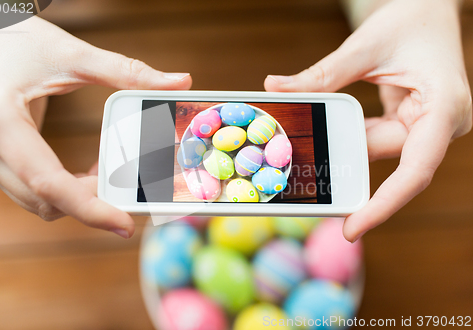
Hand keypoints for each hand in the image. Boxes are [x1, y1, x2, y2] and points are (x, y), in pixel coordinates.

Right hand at [0, 17, 191, 237]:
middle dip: (89, 200)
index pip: (48, 182)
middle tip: (127, 186)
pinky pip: (27, 188)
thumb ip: (126, 71)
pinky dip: (59, 188)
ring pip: (33, 199)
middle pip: (43, 201)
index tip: (125, 224)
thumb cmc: (10, 37)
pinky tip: (82, 169)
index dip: (90, 208)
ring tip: (106, 171)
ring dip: (74, 195)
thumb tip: (181, 81)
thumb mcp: (68, 53)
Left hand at [264, 0, 471, 240]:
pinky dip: (351, 137)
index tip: (353, 228)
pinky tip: (325, 138)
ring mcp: (428, 125)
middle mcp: (441, 124)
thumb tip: (276, 88)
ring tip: (308, 157)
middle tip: (311, 195)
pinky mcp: (413, 121)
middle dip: (351, 173)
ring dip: (346, 150)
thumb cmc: (412, 18)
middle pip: (392, 164)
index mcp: (445, 109)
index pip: (415, 170)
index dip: (384, 204)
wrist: (431, 6)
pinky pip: (377, 138)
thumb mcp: (365, 46)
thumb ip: (323, 74)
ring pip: (380, 151)